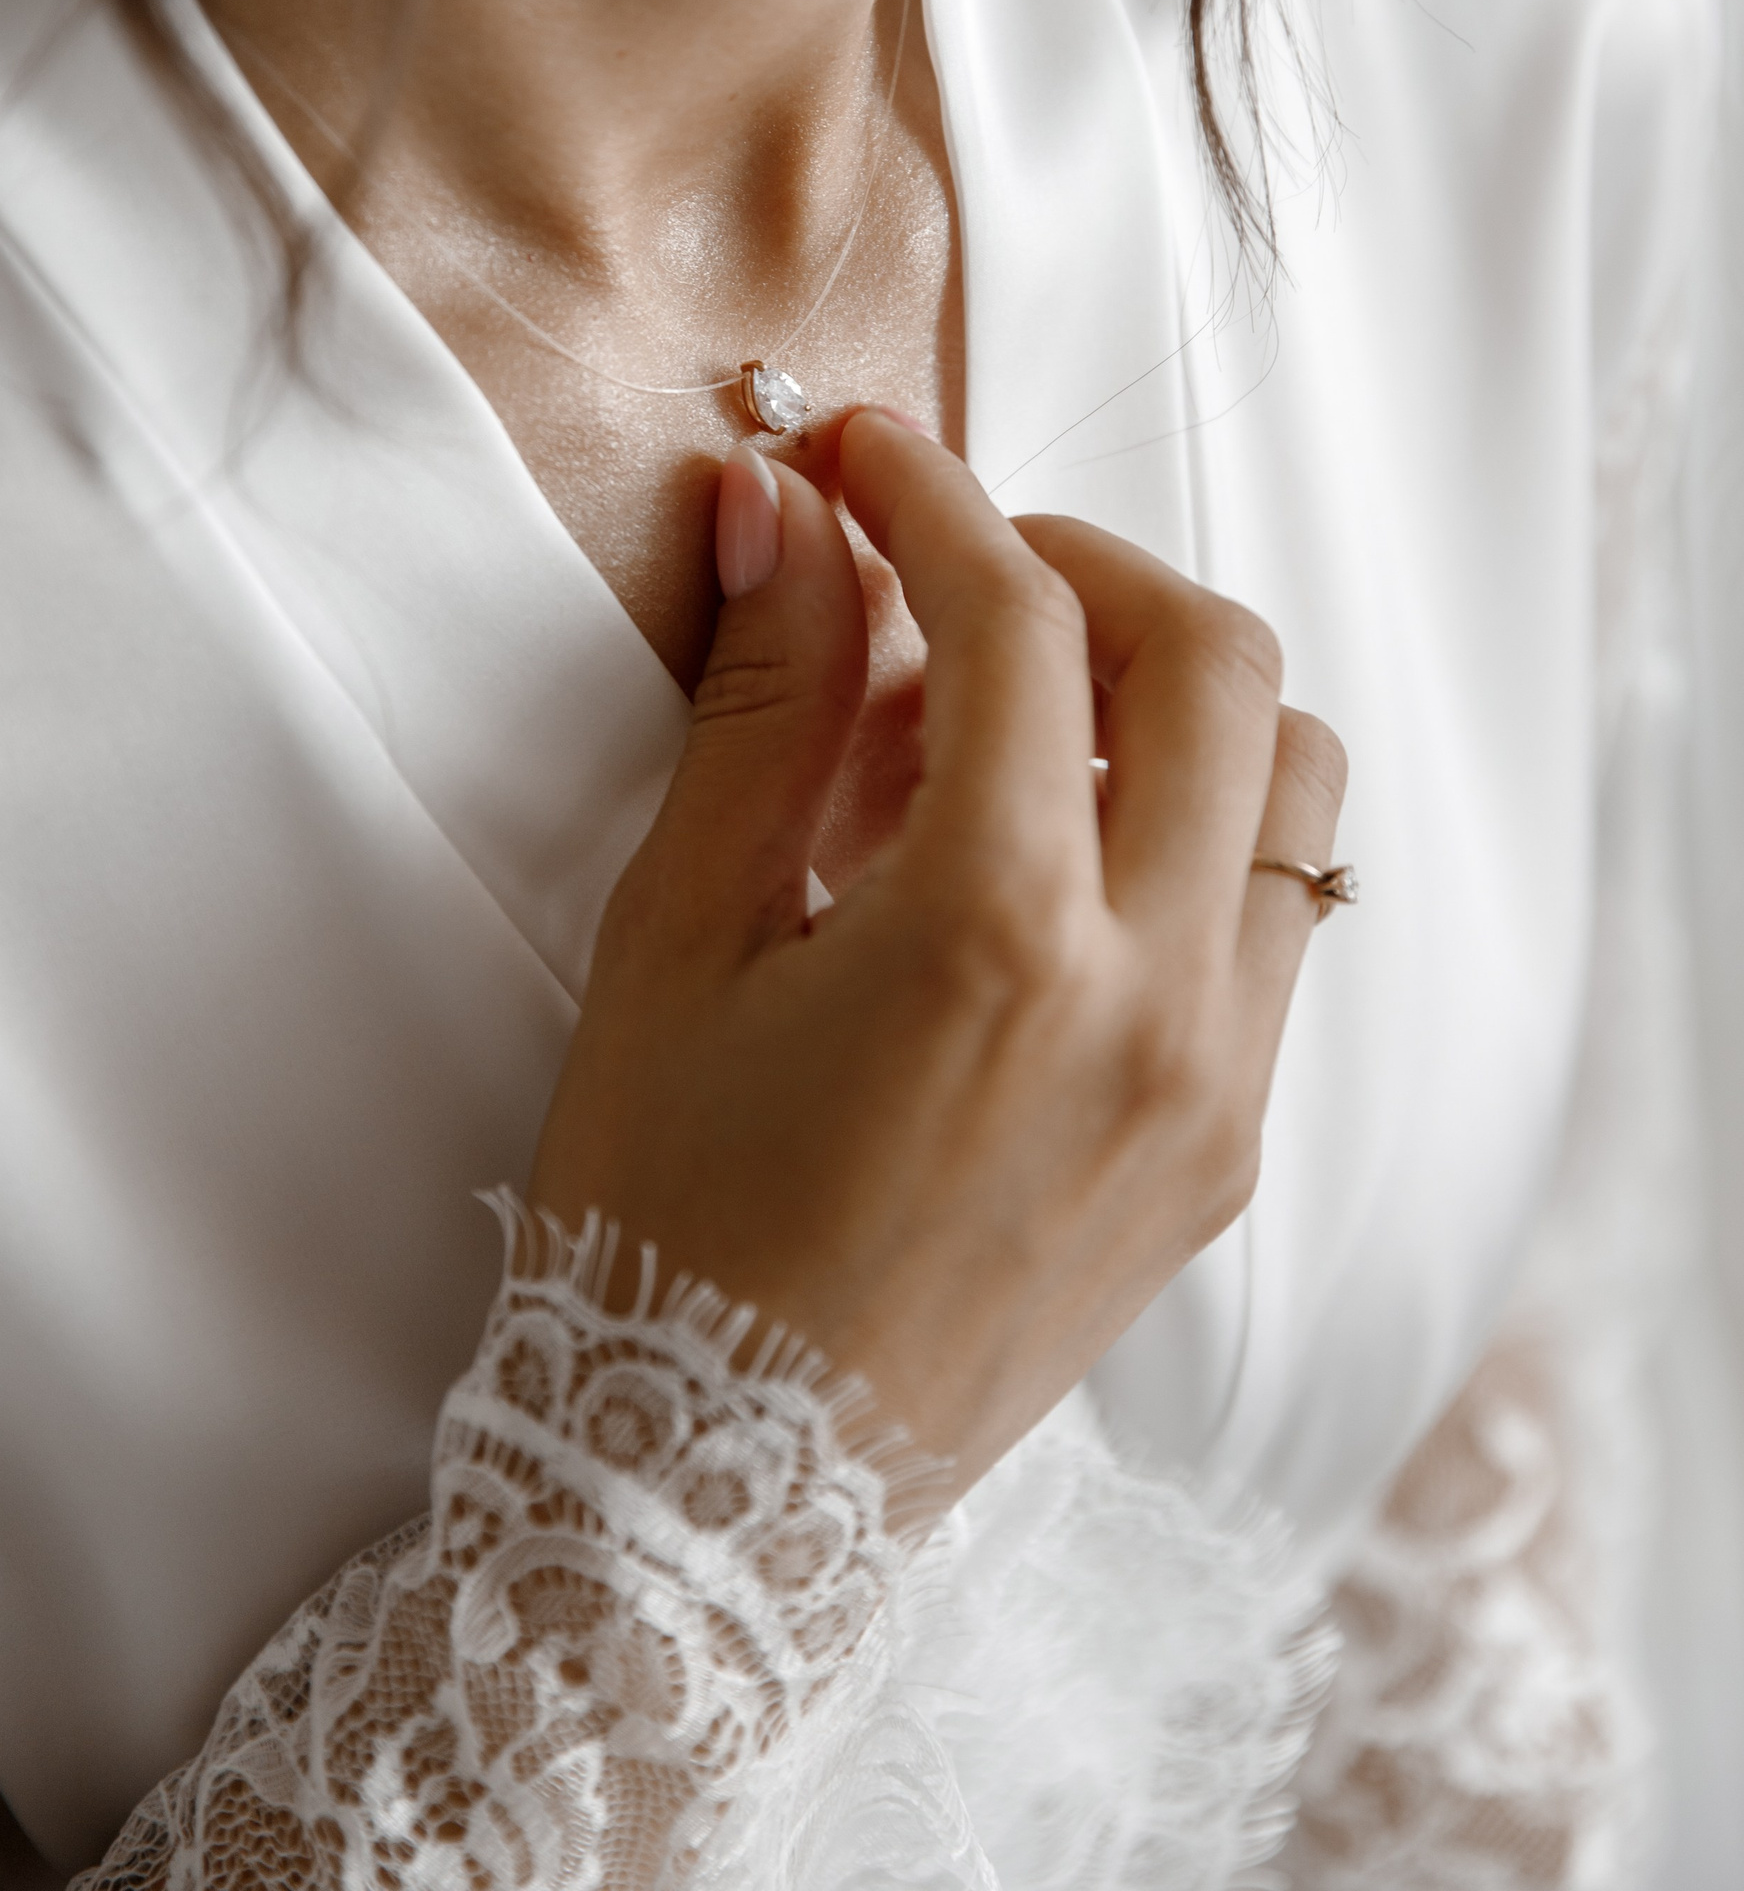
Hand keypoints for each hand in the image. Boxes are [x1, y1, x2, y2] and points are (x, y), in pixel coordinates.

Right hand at [529, 411, 1346, 1491]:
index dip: (936, 500)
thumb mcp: (679, 942)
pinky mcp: (1226, 1153)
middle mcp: (1154, 1001)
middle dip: (1092, 566)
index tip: (863, 461)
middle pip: (1223, 665)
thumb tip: (782, 514)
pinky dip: (1192, 833)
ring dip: (1175, 700)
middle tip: (961, 569)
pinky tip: (1046, 865)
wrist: (716, 1494)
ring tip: (1014, 728)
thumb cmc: (661, 1220)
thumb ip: (763, 706)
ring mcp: (1216, 1085)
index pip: (1024, 623)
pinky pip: (1273, 926)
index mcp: (999, 935)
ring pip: (1294, 790)